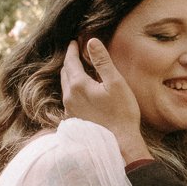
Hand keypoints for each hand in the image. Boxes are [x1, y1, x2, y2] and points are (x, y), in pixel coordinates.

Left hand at [60, 38, 146, 160]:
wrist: (119, 144)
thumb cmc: (121, 113)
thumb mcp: (116, 83)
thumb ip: (102, 61)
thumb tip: (92, 42)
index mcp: (78, 85)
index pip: (71, 61)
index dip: (72, 50)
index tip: (73, 42)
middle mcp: (69, 97)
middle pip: (65, 73)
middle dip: (69, 62)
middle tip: (74, 53)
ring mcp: (69, 110)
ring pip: (65, 87)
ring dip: (70, 76)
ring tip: (78, 69)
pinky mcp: (73, 119)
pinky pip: (69, 99)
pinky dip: (72, 90)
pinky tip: (81, 91)